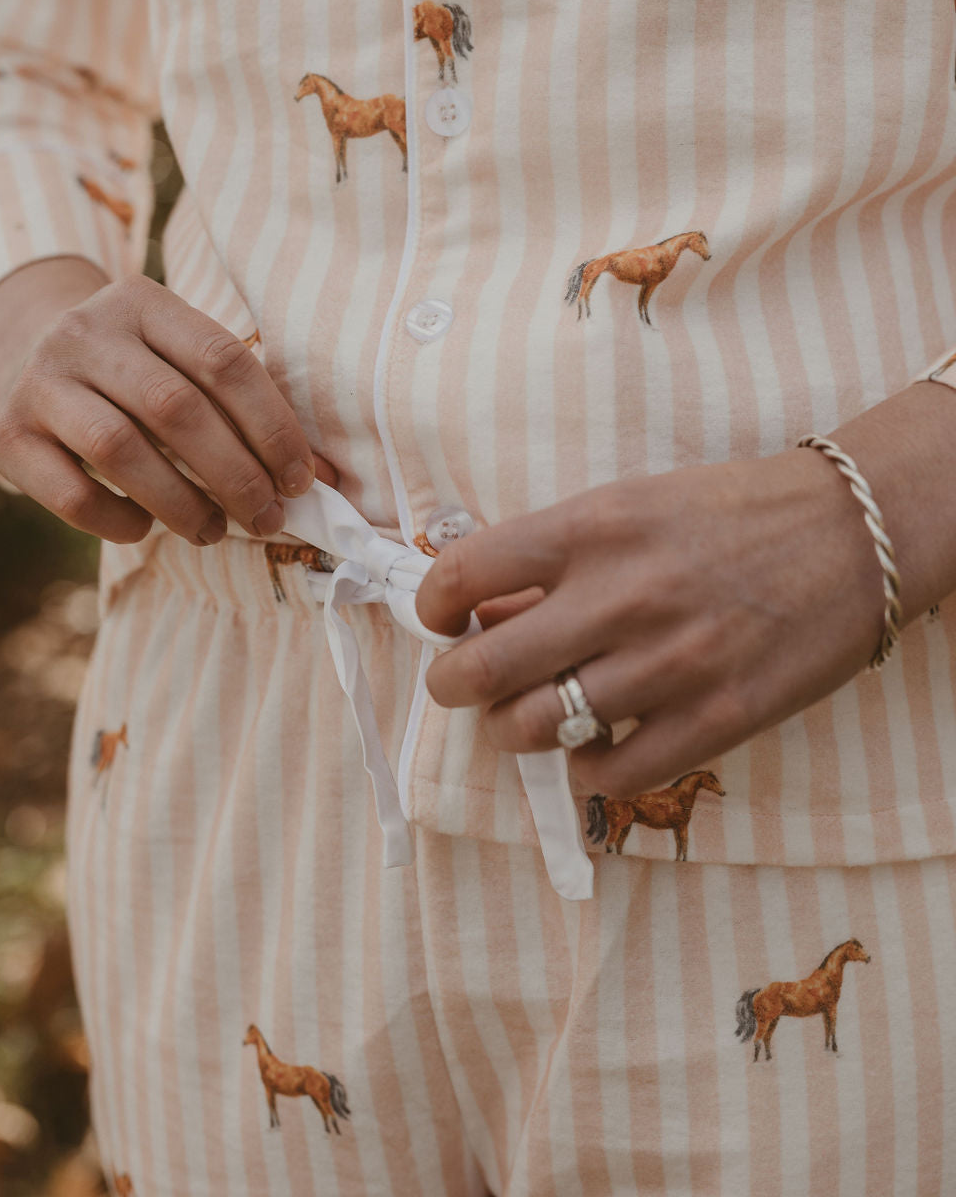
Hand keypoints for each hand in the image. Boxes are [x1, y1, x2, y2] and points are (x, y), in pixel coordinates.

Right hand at [0, 264, 336, 545]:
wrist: (31, 360)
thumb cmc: (138, 373)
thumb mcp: (186, 365)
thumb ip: (247, 410)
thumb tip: (327, 478)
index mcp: (144, 301)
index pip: (224, 361)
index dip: (271, 426)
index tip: (300, 479)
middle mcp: (86, 330)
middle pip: (176, 408)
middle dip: (234, 473)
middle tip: (266, 517)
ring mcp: (41, 378)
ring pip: (120, 449)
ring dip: (181, 503)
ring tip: (215, 531)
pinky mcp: (9, 432)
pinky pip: (69, 491)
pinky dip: (117, 519)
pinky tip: (144, 528)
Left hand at [415, 449, 887, 798]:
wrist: (850, 537)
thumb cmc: (730, 514)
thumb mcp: (632, 507)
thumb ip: (553, 560)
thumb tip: (479, 614)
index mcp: (594, 527)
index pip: (465, 573)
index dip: (431, 605)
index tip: (440, 618)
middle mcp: (622, 597)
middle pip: (484, 668)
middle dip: (451, 684)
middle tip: (461, 683)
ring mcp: (668, 665)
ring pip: (535, 729)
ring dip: (514, 728)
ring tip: (529, 714)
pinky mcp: (715, 721)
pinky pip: (608, 775)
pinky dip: (582, 768)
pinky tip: (593, 744)